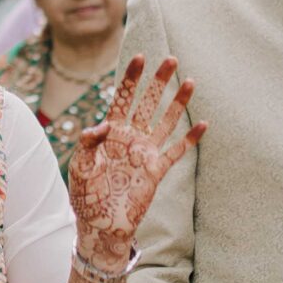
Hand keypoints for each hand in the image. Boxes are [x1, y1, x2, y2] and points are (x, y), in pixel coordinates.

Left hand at [69, 55, 202, 263]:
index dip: (132, 78)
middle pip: (147, 103)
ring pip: (165, 121)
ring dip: (177, 102)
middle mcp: (130, 138)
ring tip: (190, 81)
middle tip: (170, 59)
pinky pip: (176, 151)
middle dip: (158, 81)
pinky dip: (190, 138)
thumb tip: (102, 125)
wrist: (100, 225)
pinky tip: (203, 123)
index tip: (140, 57)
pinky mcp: (156, 171)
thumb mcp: (80, 167)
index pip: (122, 98)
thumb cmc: (85, 195)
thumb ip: (88, 144)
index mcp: (110, 132)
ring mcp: (145, 153)